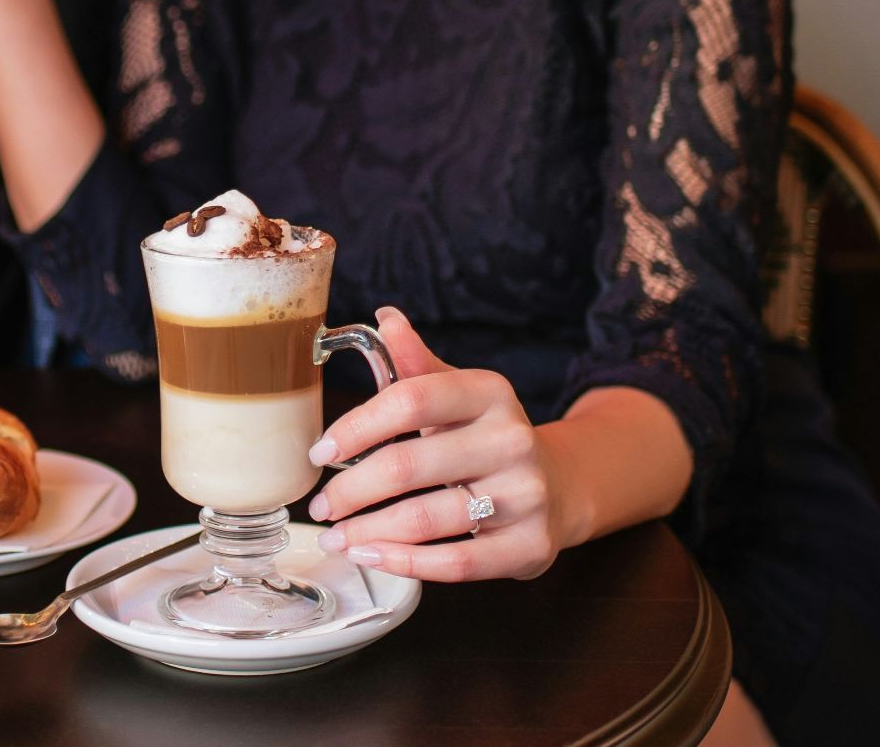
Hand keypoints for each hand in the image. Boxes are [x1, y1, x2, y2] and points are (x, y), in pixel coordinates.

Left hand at [305, 308, 577, 581]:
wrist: (559, 486)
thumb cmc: (486, 437)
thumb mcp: (457, 393)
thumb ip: (417, 363)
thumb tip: (386, 317)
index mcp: (489, 393)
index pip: (410, 400)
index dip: (356, 427)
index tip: (320, 452)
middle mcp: (512, 441)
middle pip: (407, 465)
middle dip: (351, 490)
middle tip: (322, 505)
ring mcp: (524, 496)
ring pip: (425, 519)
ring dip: (367, 532)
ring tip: (336, 537)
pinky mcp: (529, 546)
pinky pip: (457, 563)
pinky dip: (405, 563)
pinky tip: (371, 556)